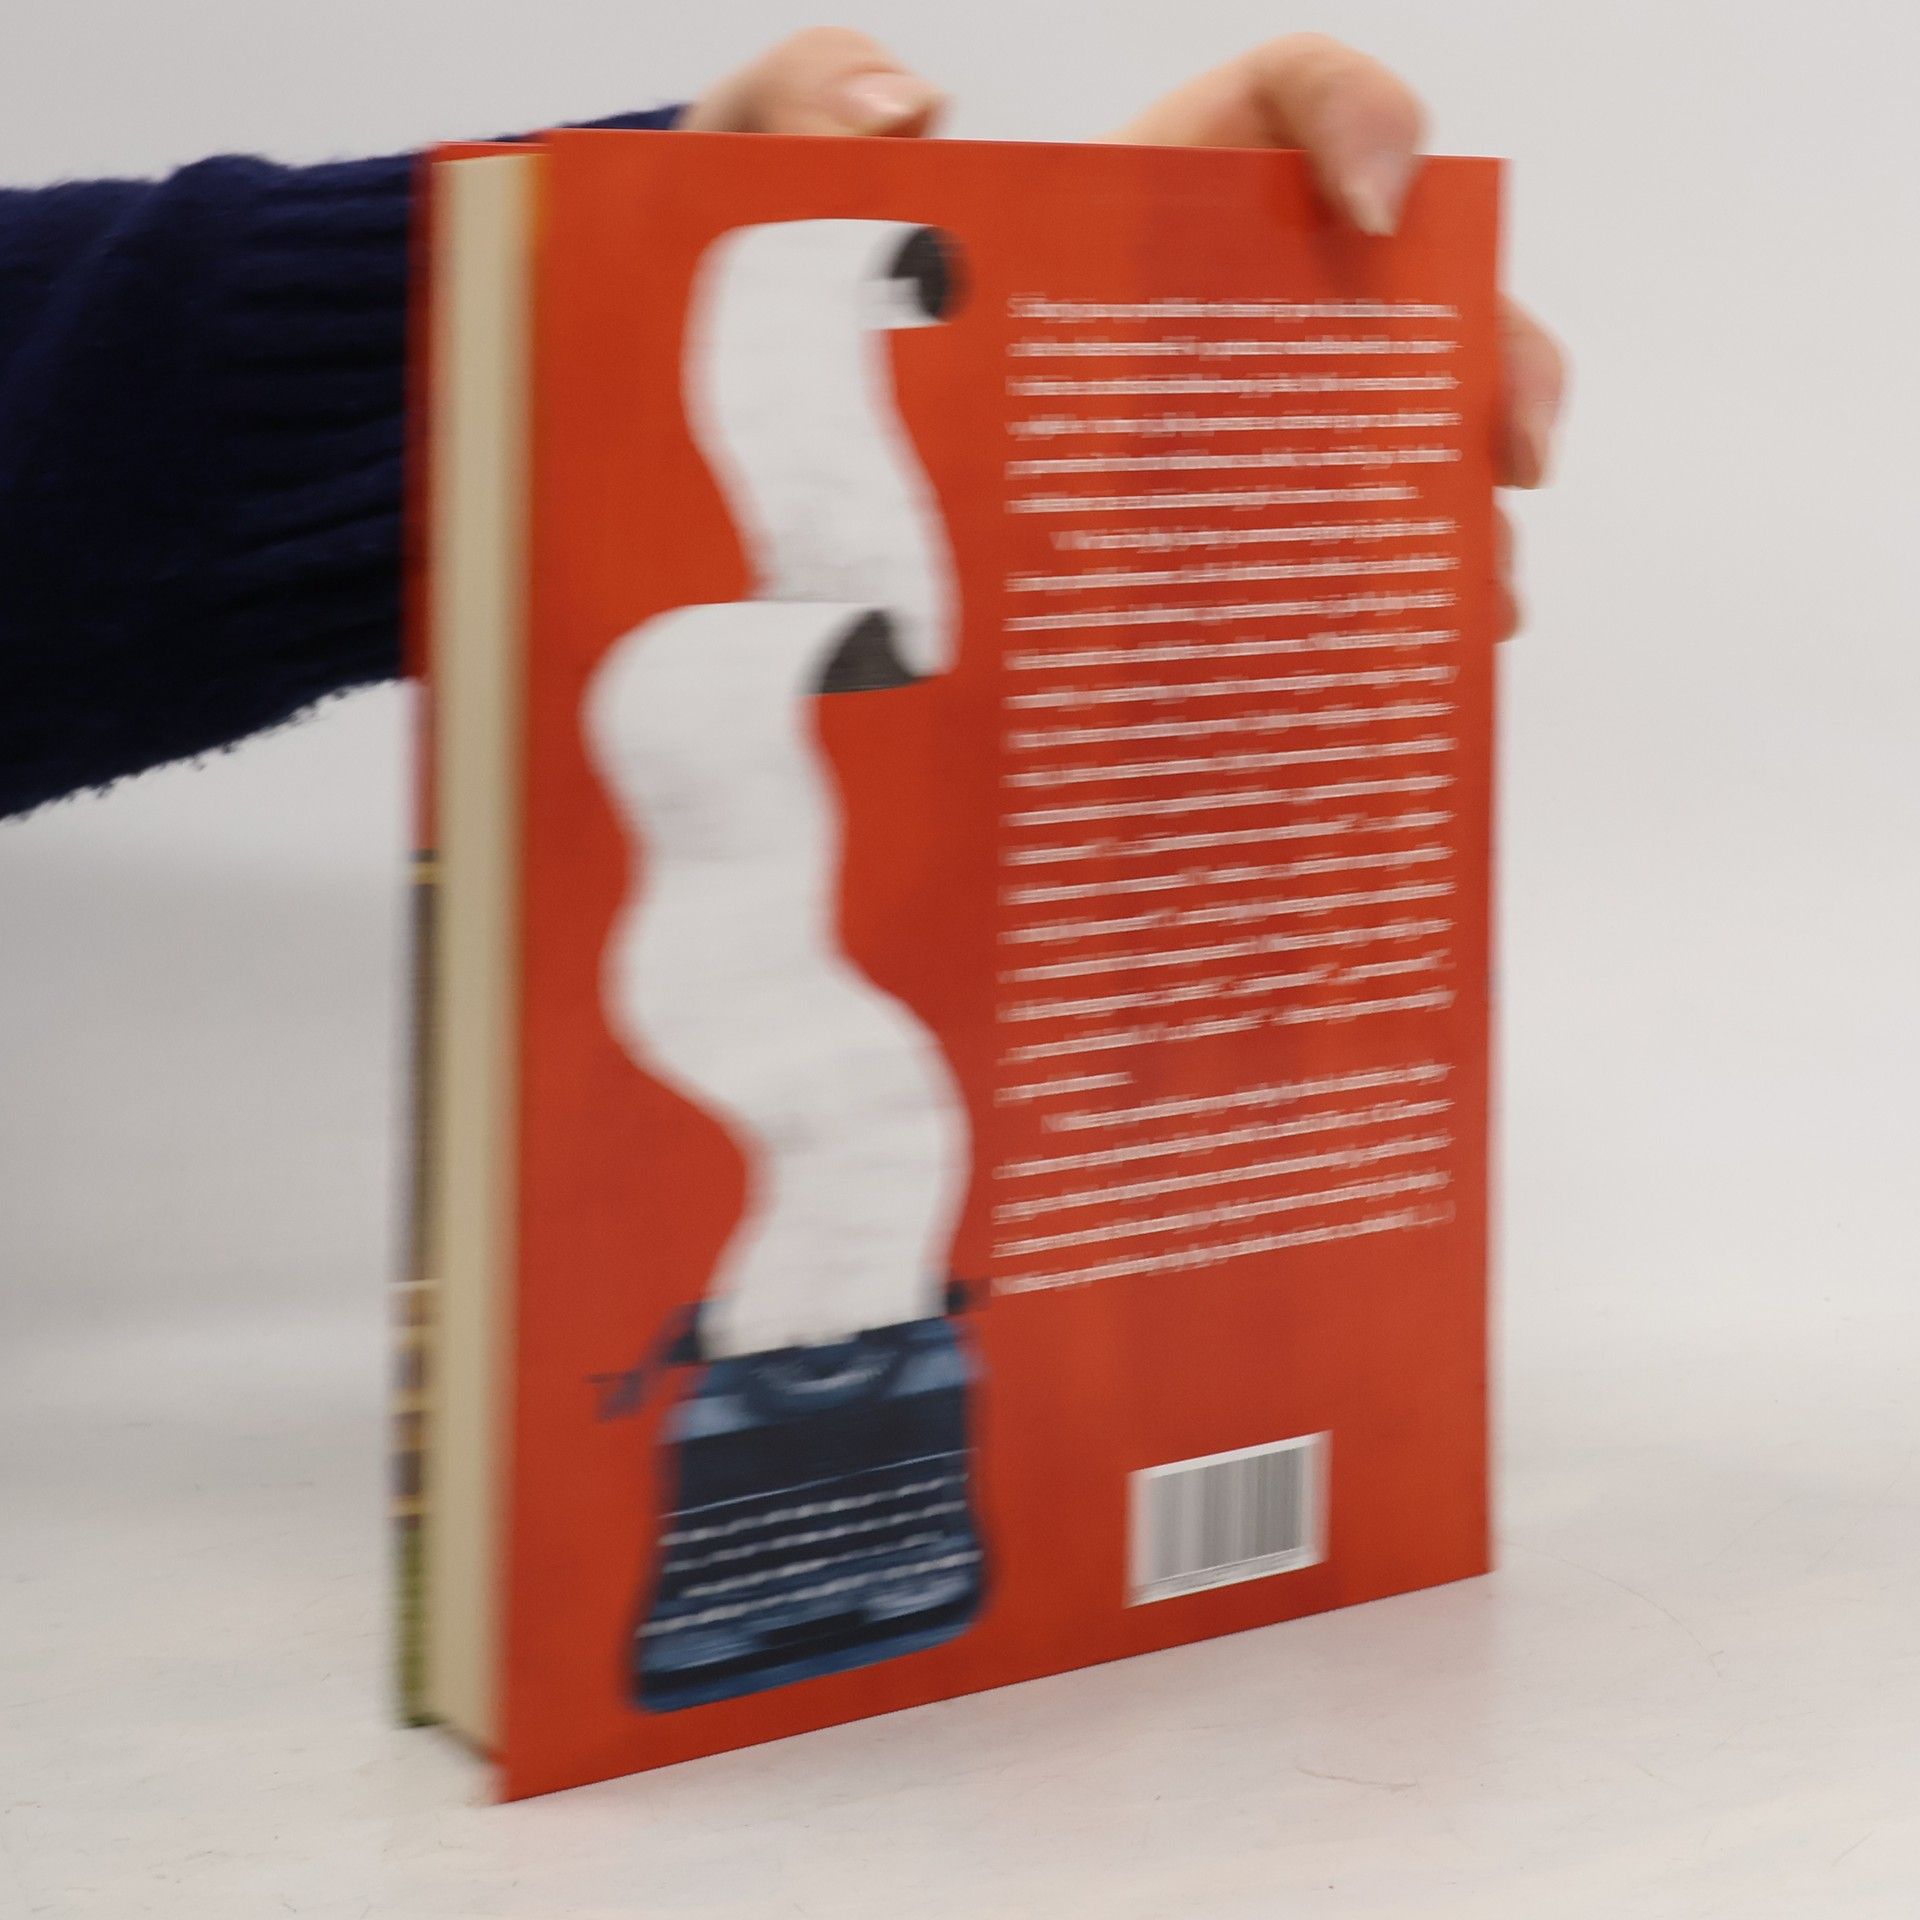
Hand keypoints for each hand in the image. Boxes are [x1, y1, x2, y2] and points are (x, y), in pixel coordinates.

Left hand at [686, 29, 1562, 639]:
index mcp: (1111, 214)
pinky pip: (1272, 598)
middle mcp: (1179, 336)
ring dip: (1435, 535)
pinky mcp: (1152, 584)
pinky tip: (1376, 688)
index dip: (1357, 117)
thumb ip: (787, 106)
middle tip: (1504, 454)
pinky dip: (1340, 641)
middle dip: (1477, 361)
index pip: (1271, 113)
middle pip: (1379, 311)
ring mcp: (1178, 467)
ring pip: (1353, 473)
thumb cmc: (751, 341)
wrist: (730, 504)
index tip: (1379, 202)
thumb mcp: (739, 199)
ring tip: (1472, 619)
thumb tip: (906, 107)